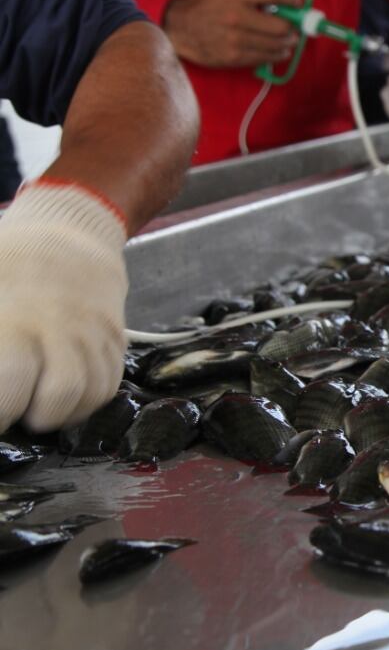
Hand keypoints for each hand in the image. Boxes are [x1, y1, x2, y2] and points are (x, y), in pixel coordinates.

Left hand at [0, 181, 127, 431]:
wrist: (68, 233)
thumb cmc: (9, 262)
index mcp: (18, 321)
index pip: (11, 382)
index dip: (1, 408)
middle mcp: (63, 331)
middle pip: (60, 395)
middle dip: (32, 416)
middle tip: (11, 409)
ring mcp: (95, 336)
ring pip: (91, 395)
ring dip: (61, 412)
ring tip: (36, 407)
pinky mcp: (115, 341)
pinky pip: (109, 386)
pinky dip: (86, 401)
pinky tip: (63, 396)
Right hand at [162, 0, 301, 68]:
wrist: (180, 27)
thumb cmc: (206, 1)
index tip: (296, 1)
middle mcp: (237, 17)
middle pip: (282, 26)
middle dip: (294, 25)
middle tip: (294, 23)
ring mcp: (236, 39)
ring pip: (278, 44)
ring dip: (288, 41)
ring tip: (287, 36)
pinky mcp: (235, 57)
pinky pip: (267, 58)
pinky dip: (278, 53)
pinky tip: (276, 47)